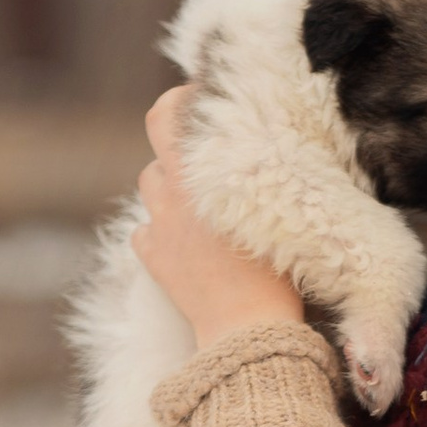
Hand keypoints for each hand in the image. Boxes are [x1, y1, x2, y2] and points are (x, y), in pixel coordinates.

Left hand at [133, 88, 305, 341]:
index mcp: (199, 172)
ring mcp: (158, 224)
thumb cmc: (277, 268)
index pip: (167, 113)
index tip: (204, 99)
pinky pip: (146, 230)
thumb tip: (261, 145)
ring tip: (201, 200)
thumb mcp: (280, 205)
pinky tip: (185, 243)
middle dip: (172, 135)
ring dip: (170, 185)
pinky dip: (160, 231)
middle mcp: (171, 192)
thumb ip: (259, 168)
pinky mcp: (152, 256)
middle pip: (156, 142)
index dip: (180, 99)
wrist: (248, 327)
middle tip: (197, 141)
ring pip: (150, 183)